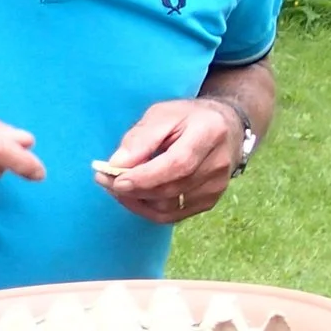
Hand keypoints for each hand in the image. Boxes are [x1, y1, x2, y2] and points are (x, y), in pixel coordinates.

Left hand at [94, 99, 241, 223]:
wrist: (226, 129)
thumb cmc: (188, 118)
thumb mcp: (162, 114)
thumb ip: (140, 138)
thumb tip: (116, 165)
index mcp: (210, 133)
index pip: (177, 164)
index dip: (145, 177)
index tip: (115, 180)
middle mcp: (218, 164)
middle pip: (171, 189)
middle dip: (133, 189)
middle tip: (104, 179)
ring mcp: (216, 187)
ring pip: (169, 207)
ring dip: (137, 201)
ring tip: (116, 185)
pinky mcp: (209, 201)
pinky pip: (172, 215)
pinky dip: (147, 209)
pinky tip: (134, 196)